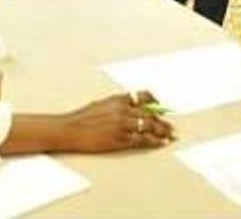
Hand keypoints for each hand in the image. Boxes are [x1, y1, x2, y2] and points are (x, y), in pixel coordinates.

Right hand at [59, 92, 174, 152]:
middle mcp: (123, 110)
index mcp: (118, 98)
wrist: (70, 129)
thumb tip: (131, 107)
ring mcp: (123, 125)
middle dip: (162, 120)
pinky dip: (154, 141)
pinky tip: (161, 143)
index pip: (143, 96)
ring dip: (162, 131)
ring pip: (149, 126)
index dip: (155, 101)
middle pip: (150, 113)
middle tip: (171, 126)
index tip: (161, 106)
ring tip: (170, 135)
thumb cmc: (82, 118)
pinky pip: (142, 140)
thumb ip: (117, 105)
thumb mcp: (101, 104)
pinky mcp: (120, 139)